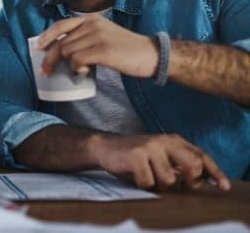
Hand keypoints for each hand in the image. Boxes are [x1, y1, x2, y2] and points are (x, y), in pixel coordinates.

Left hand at [37, 15, 158, 77]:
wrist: (151, 54)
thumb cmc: (127, 49)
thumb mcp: (104, 35)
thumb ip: (85, 37)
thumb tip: (64, 51)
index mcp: (91, 19)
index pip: (61, 25)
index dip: (47, 37)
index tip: (38, 47)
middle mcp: (92, 24)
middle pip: (62, 42)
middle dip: (51, 58)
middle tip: (46, 71)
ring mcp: (97, 36)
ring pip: (67, 52)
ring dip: (68, 65)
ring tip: (79, 71)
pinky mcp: (102, 50)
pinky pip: (77, 60)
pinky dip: (77, 69)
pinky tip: (85, 72)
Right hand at [91, 133, 230, 190]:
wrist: (104, 146)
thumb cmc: (134, 155)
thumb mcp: (160, 155)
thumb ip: (179, 163)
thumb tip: (203, 179)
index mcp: (173, 140)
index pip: (200, 155)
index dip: (214, 171)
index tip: (223, 185)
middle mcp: (164, 141)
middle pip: (193, 165)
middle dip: (190, 181)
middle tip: (181, 186)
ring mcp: (150, 147)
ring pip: (169, 180)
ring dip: (159, 186)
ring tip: (149, 178)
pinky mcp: (136, 156)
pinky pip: (149, 183)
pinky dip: (143, 185)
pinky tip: (135, 176)